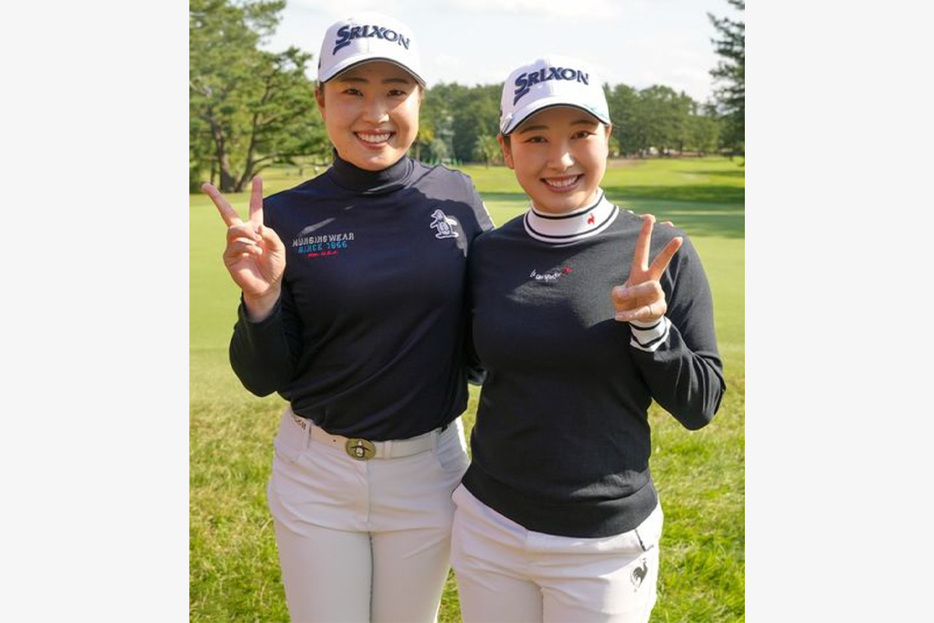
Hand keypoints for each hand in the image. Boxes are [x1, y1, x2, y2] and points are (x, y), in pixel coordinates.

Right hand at [202, 177, 285, 318]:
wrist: (268, 286)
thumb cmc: (274, 267)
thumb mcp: (278, 248)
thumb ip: (270, 235)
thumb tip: (255, 227)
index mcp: (256, 229)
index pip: (255, 208)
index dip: (256, 193)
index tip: (258, 178)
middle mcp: (242, 234)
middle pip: (226, 212)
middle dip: (216, 198)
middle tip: (205, 185)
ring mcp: (233, 244)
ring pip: (234, 229)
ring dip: (247, 234)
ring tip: (258, 243)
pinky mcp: (229, 256)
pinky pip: (235, 245)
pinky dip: (247, 247)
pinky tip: (255, 252)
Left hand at [612, 214, 681, 323]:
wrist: (640, 320)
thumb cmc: (629, 302)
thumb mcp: (618, 296)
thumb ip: (616, 293)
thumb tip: (620, 291)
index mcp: (640, 272)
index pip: (642, 251)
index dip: (645, 235)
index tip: (650, 218)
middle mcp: (650, 280)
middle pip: (660, 263)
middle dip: (668, 251)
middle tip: (678, 238)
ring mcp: (656, 294)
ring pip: (651, 287)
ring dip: (632, 291)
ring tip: (621, 297)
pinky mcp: (656, 308)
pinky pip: (642, 311)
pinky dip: (628, 314)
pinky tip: (617, 317)